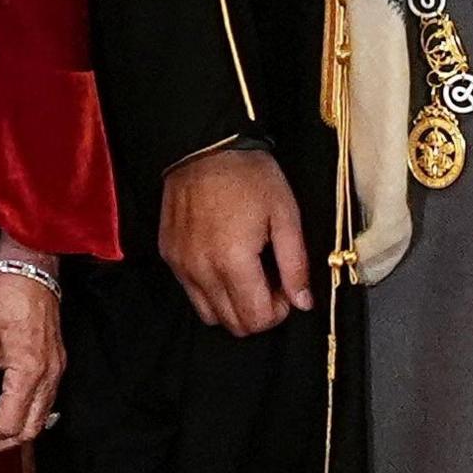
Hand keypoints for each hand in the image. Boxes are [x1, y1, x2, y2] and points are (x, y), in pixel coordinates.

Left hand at [0, 245, 64, 452]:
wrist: (30, 265)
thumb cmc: (4, 294)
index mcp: (29, 371)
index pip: (7, 424)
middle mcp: (49, 375)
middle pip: (28, 431)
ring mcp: (56, 369)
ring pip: (39, 420)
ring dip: (13, 430)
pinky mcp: (57, 361)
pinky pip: (45, 402)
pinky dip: (24, 414)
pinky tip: (4, 407)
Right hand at [158, 144, 312, 335]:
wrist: (205, 147)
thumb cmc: (250, 177)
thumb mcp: (285, 214)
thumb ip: (295, 264)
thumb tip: (303, 302)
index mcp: (233, 262)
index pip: (257, 319)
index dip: (280, 311)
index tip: (287, 286)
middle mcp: (201, 271)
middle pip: (233, 325)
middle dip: (259, 311)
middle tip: (272, 280)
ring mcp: (180, 266)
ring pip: (209, 315)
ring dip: (234, 306)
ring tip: (249, 274)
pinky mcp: (169, 257)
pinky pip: (191, 293)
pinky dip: (212, 290)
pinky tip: (225, 262)